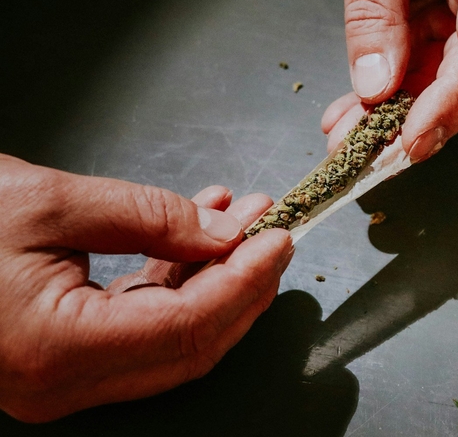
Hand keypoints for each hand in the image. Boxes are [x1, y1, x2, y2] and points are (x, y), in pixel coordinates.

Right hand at [0, 155, 292, 421]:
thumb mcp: (50, 201)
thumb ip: (147, 217)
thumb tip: (224, 234)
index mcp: (55, 351)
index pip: (188, 328)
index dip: (244, 282)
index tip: (279, 238)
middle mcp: (59, 383)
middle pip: (189, 345)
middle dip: (241, 285)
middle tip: (273, 232)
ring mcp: (58, 377)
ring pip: (169, 337)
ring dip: (212, 276)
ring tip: (241, 218)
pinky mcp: (56, 357)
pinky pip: (137, 324)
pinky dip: (173, 280)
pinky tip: (194, 232)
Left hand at [318, 0, 457, 161]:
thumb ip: (375, 13)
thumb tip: (377, 87)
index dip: (453, 102)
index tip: (414, 140)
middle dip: (415, 122)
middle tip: (370, 158)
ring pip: (435, 84)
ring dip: (389, 119)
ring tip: (344, 142)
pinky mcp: (436, 27)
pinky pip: (413, 72)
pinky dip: (379, 99)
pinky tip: (348, 119)